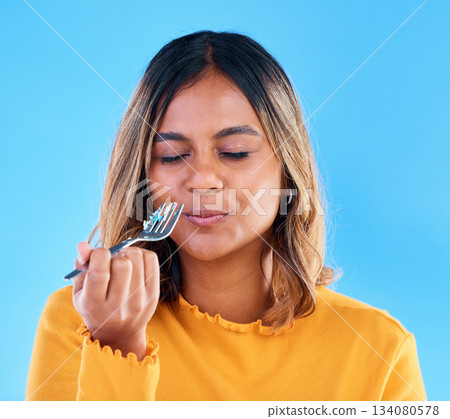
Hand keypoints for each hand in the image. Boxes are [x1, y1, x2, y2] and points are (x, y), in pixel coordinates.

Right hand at [72, 242, 159, 360]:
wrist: (120, 333)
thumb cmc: (96, 307)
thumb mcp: (81, 291)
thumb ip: (80, 267)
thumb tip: (83, 245)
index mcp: (94, 305)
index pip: (99, 272)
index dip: (98, 254)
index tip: (98, 256)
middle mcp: (118, 306)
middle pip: (122, 264)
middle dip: (115, 255)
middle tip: (111, 262)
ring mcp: (139, 301)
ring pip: (137, 257)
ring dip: (127, 253)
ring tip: (122, 262)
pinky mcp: (153, 294)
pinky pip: (151, 259)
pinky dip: (141, 254)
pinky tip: (134, 263)